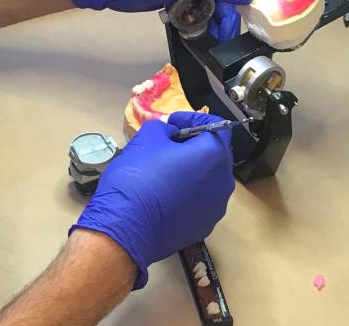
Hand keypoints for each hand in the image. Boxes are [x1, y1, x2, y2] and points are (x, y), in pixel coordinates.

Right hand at [70, 112, 234, 288]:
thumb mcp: (146, 138)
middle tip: (169, 143)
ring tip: (167, 171)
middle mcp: (223, 182)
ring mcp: (215, 208)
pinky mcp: (203, 227)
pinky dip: (188, 193)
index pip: (215, 126)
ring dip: (193, 171)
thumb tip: (172, 135)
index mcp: (214, 156)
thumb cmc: (137, 178)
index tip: (173, 121)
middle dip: (194, 145)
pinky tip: (166, 196)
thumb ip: (165, 128)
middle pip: (215, 154)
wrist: (125, 230)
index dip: (193, 118)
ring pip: (208, 180)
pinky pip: (200, 202)